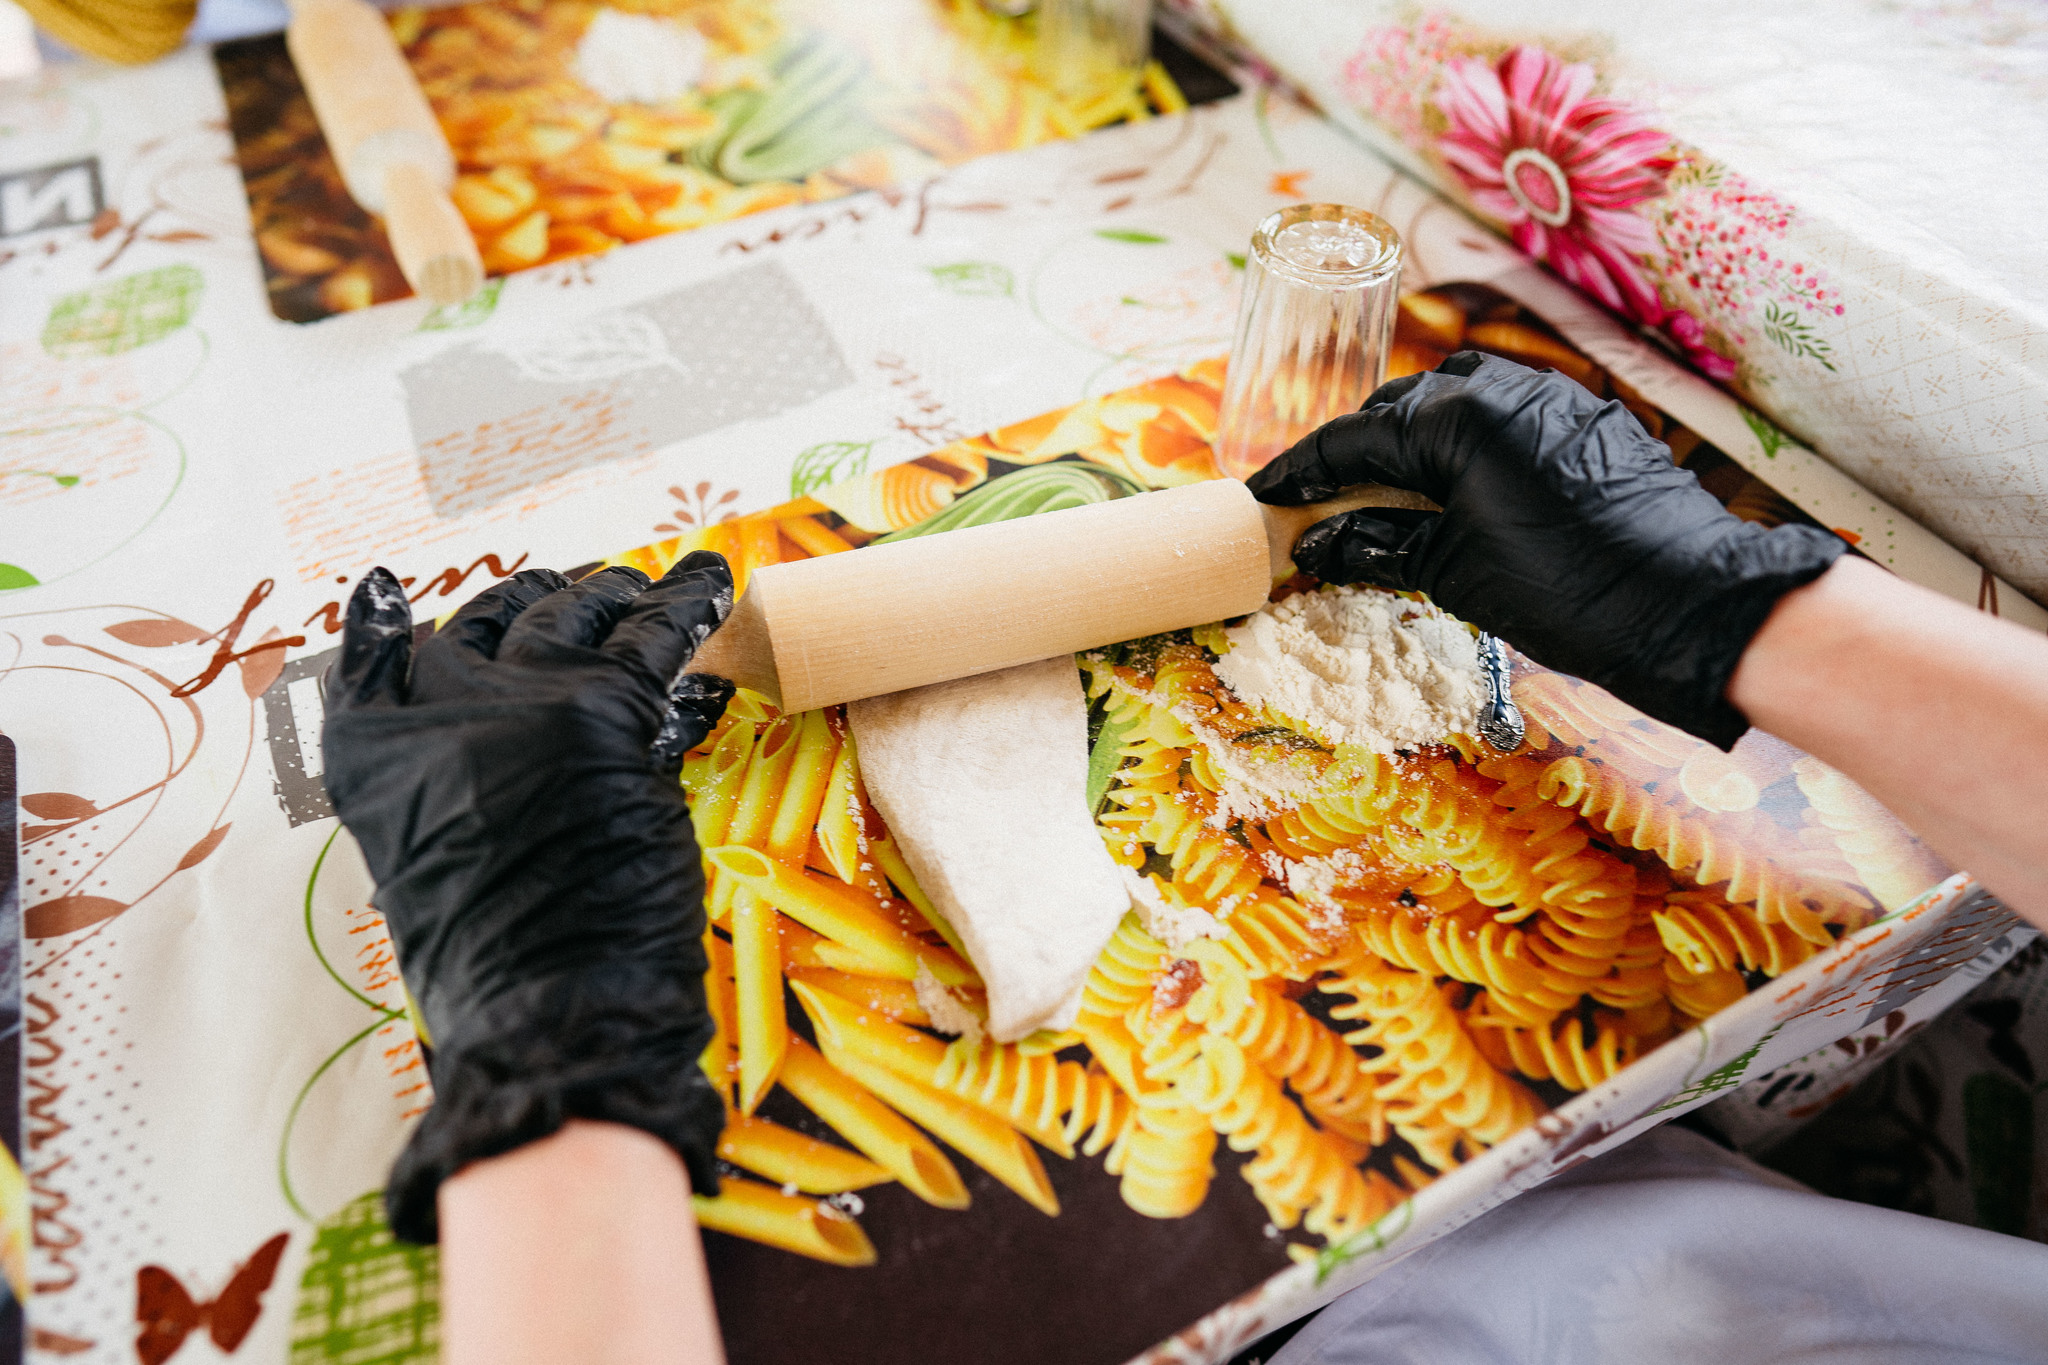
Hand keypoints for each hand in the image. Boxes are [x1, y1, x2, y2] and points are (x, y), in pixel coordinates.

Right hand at [321, 556, 736, 1241]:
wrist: (553, 1009)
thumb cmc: (498, 966)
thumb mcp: (422, 868)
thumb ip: (437, 789)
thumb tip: (469, 757)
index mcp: (372, 756)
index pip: (373, 662)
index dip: (389, 625)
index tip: (394, 593)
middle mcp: (436, 710)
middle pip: (489, 622)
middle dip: (537, 601)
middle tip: (578, 594)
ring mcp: (520, 699)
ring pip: (573, 613)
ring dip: (615, 595)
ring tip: (649, 586)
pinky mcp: (606, 707)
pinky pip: (655, 632)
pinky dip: (687, 602)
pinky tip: (710, 582)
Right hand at [1247, 352, 1846, 747]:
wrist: (1689, 605)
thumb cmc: (1568, 592)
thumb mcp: (1455, 574)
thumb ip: (1381, 544)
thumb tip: (1321, 542)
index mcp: (1457, 418)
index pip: (1353, 437)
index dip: (1302, 471)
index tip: (1267, 495)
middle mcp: (1502, 389)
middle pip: (1402, 410)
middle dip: (1356, 454)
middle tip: (1323, 503)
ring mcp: (1552, 399)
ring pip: (1457, 404)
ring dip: (1414, 442)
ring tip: (1390, 494)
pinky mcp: (1588, 421)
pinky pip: (1506, 418)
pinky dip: (1468, 447)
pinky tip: (1459, 491)